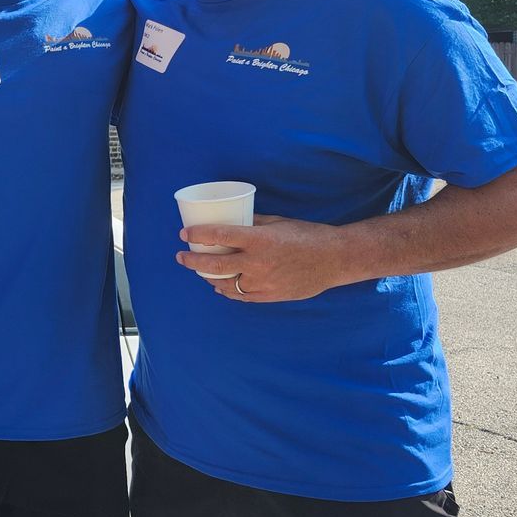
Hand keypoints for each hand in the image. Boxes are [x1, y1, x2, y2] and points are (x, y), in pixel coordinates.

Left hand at [175, 213, 351, 302]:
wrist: (335, 259)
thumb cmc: (308, 235)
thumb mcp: (278, 222)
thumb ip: (253, 224)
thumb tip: (232, 220)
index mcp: (259, 240)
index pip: (219, 236)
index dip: (197, 235)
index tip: (184, 234)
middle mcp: (257, 263)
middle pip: (214, 266)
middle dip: (192, 262)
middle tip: (181, 257)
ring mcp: (263, 282)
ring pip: (225, 285)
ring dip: (208, 278)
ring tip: (200, 271)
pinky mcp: (270, 296)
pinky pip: (241, 296)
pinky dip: (227, 291)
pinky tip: (220, 287)